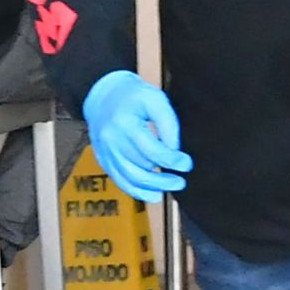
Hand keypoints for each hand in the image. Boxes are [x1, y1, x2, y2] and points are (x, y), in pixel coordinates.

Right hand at [82, 71, 190, 201]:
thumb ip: (168, 124)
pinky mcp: (103, 159)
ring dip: (152, 188)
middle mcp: (112, 141)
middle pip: (141, 169)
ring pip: (130, 179)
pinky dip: (136, 191)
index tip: (186, 164)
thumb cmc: (131, 96)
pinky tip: (151, 194)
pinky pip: (119, 181)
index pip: (153, 151)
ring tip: (169, 187)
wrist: (102, 95)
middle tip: (180, 181)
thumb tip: (175, 150)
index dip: (173, 161)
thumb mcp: (155, 99)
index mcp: (125, 124)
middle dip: (165, 179)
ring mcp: (106, 152)